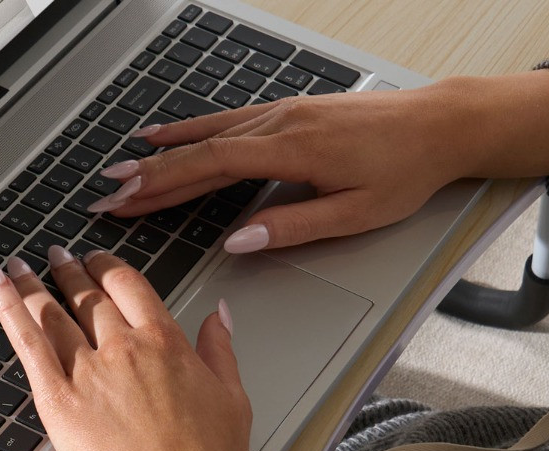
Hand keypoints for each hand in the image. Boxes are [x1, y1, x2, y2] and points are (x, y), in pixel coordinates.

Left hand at [0, 250, 249, 450]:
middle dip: (70, 271)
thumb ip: (220, 350)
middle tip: (57, 257)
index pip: (129, 286)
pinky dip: (6, 306)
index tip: (97, 261)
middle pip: (88, 296)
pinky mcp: (57, 400)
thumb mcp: (232, 399)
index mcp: (165, 343)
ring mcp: (87, 372)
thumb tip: (218, 315)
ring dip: (33, 283)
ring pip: (52, 312)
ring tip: (19, 265)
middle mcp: (123, 348)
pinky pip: (27, 342)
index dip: (108, 268)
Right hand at [89, 69, 548, 250]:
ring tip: (123, 166)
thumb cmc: (405, 172)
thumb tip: (238, 241)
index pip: (208, 171)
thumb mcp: (353, 215)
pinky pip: (227, 120)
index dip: (161, 188)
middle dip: (147, 175)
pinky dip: (191, 128)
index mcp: (289, 151)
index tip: (125, 203)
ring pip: (207, 133)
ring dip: (161, 152)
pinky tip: (170, 133)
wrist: (442, 124)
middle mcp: (278, 125)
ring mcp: (281, 113)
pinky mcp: (288, 112)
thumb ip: (291, 227)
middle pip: (197, 151)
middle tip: (106, 194)